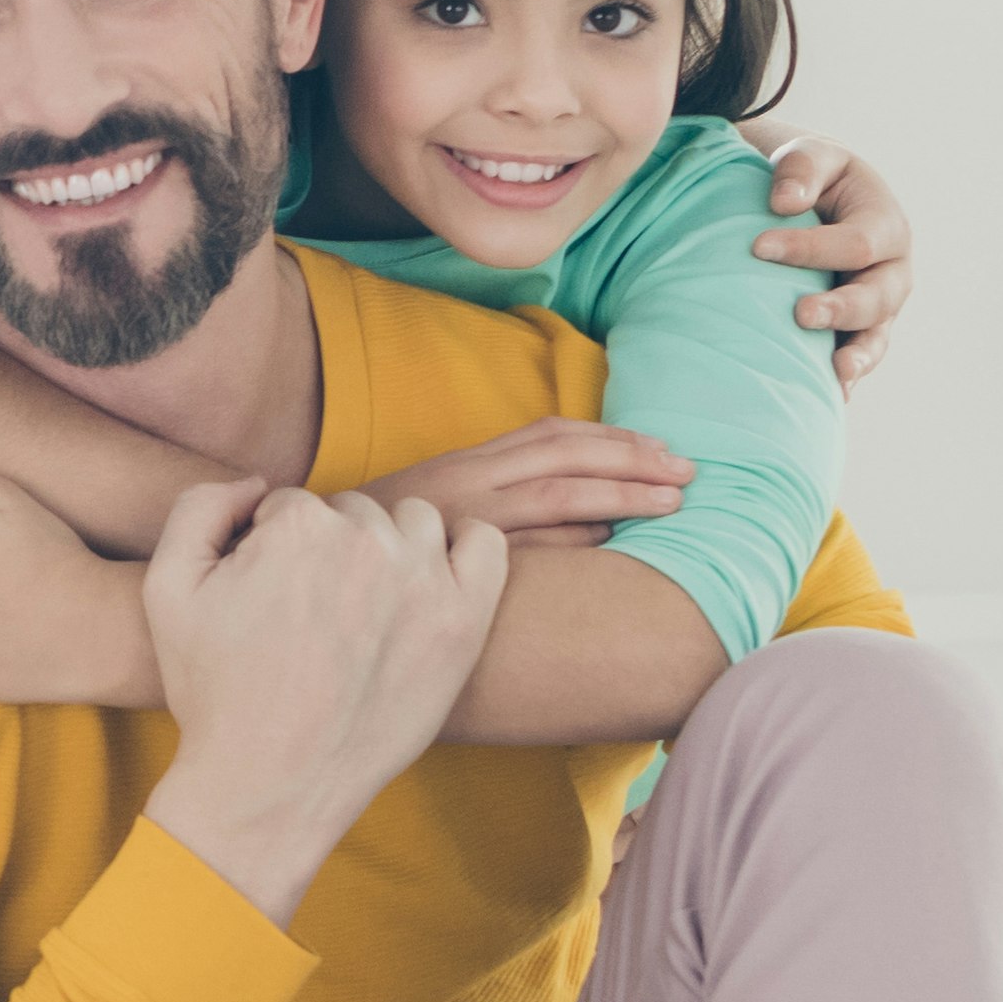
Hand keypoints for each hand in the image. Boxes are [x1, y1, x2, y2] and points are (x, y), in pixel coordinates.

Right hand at [127, 481, 499, 923]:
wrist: (271, 784)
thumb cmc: (216, 692)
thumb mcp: (167, 588)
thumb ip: (200, 507)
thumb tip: (256, 484)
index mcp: (299, 525)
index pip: (292, 505)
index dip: (272, 550)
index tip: (268, 601)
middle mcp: (367, 541)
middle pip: (353, 512)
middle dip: (331, 549)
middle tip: (314, 616)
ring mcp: (423, 581)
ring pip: (414, 523)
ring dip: (391, 549)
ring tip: (363, 608)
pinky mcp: (463, 621)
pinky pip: (485, 545)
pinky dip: (462, 551)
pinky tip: (429, 585)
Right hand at [358, 413, 684, 544]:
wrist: (314, 567)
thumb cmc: (382, 549)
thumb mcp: (434, 510)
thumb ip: (491, 500)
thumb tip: (570, 513)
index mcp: (467, 464)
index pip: (550, 435)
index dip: (610, 437)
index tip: (659, 449)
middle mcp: (469, 480)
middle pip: (565, 454)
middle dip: (633, 458)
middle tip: (688, 471)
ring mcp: (464, 517)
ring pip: (558, 491)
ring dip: (621, 492)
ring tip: (672, 502)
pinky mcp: (459, 557)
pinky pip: (528, 542)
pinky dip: (574, 536)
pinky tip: (611, 538)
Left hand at [751, 127, 913, 397]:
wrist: (820, 201)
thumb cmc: (814, 177)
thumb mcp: (812, 156)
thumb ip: (801, 168)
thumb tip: (783, 203)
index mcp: (885, 224)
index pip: (856, 242)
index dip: (810, 248)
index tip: (758, 247)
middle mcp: (891, 271)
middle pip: (875, 297)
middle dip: (840, 308)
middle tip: (800, 314)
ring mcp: (880, 308)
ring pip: (875, 336)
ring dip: (856, 355)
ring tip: (834, 370)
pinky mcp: (860, 332)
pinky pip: (860, 357)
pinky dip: (849, 376)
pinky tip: (834, 395)